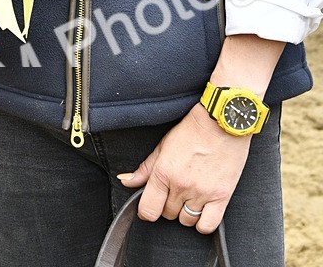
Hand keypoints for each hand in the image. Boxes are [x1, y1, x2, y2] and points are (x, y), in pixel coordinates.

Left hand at [117, 103, 251, 233]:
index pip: (148, 209)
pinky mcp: (221, 197)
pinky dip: (203, 224)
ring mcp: (202, 193)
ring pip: (186, 221)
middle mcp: (181, 185)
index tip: (149, 207)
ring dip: (185, 213)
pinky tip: (201, 211)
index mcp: (164, 172)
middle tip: (174, 191)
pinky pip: (208, 226)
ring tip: (188, 196)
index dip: (146, 211)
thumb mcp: (163, 145)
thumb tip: (126, 181)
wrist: (221, 122)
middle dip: (167, 205)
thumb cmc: (192, 131)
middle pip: (167, 214)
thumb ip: (144, 168)